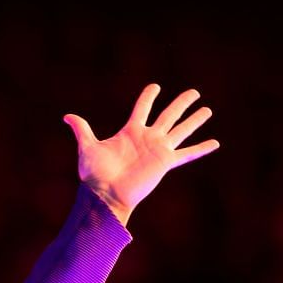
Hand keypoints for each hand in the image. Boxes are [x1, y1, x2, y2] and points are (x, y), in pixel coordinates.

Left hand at [63, 84, 219, 226]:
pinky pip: (187, 153)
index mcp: (131, 131)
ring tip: (208, 109)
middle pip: (169, 114)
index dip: (149, 96)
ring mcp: (158, 149)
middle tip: (194, 92)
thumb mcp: (87, 148)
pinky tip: (215, 142)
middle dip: (181, 103)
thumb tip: (67, 116)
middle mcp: (147, 138)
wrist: (106, 195)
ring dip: (195, 119)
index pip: (142, 108)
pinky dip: (201, 148)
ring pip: (181, 129)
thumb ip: (82, 129)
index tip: (155, 87)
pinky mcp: (165, 162)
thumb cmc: (95, 174)